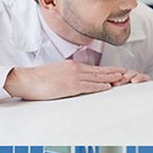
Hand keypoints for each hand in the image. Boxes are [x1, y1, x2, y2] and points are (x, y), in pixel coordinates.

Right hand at [4, 64, 135, 100]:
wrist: (26, 79)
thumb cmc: (37, 80)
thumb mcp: (55, 74)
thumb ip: (66, 76)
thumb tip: (72, 83)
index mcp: (72, 66)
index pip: (93, 69)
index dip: (107, 70)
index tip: (117, 70)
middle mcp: (75, 69)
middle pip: (99, 71)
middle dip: (114, 72)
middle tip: (126, 72)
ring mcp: (73, 76)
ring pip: (97, 77)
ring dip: (111, 78)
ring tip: (123, 78)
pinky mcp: (70, 85)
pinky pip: (89, 86)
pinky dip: (100, 86)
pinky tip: (109, 86)